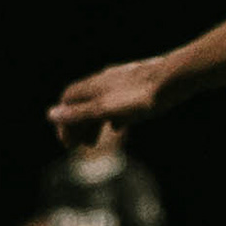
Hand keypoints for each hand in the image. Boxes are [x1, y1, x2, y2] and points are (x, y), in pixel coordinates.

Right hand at [47, 58, 165, 144]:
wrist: (174, 79)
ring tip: (96, 141)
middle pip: (83, 103)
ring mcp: (121, 83)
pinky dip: (112, 116)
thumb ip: (80, 114)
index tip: (68, 142)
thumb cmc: (141, 97)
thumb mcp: (107, 110)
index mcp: (94, 87)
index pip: (68, 101)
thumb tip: (51, 115)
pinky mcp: (137, 86)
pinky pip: (117, 102)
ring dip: (94, 122)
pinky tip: (120, 126)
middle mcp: (104, 81)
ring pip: (100, 103)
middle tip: (80, 145)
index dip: (63, 121)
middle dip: (78, 125)